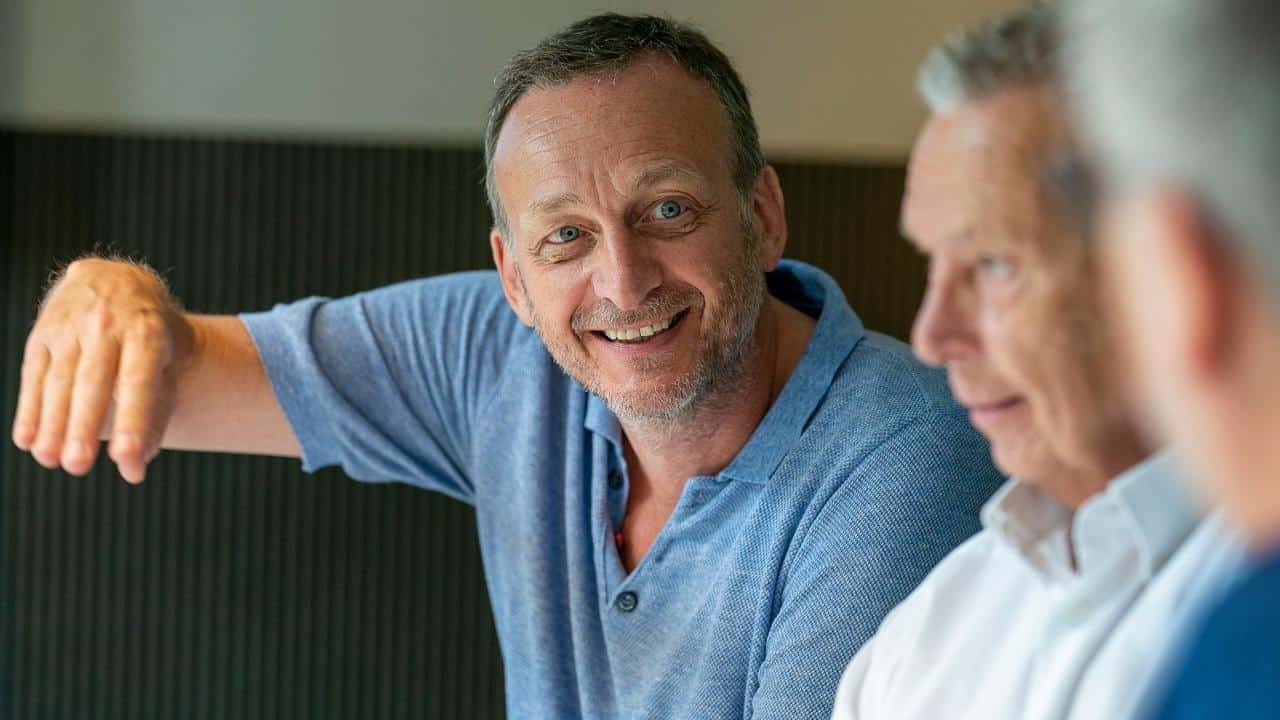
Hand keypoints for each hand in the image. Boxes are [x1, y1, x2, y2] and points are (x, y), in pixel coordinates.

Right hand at [11, 257, 194, 482]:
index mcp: (148, 329)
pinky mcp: (42, 332)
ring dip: (52, 424)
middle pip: (93, 381)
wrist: (116, 278)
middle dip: (84, 426)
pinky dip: (29, 409)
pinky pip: (33, 374)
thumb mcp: (169, 362)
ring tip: (51, 460)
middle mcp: (107, 323)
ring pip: (58, 379)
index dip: (133, 420)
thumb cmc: (152, 335)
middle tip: (78, 467)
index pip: (139, 380)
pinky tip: (26, 440)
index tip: (126, 459)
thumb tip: (136, 466)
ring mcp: (70, 324)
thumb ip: (158, 411)